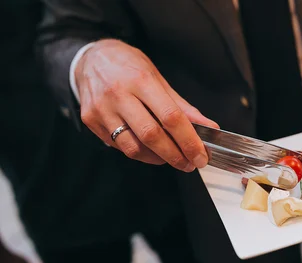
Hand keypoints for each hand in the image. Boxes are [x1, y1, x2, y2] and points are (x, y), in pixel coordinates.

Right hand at [76, 39, 216, 171]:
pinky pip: (119, 147)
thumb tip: (208, 127)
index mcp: (140, 80)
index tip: (201, 155)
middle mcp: (118, 94)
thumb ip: (182, 106)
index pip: (170, 117)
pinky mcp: (90, 121)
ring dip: (158, 158)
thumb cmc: (128, 67)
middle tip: (189, 163)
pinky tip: (150, 148)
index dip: (189, 140)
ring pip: (133, 147)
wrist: (90, 57)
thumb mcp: (158, 78)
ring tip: (170, 156)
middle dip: (175, 156)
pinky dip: (140, 152)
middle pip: (151, 136)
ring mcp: (101, 109)